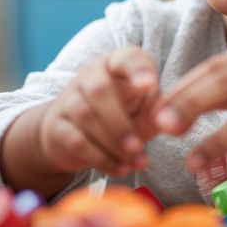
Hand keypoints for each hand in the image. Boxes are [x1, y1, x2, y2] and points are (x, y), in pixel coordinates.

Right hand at [37, 46, 159, 175]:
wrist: (73, 136)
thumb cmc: (121, 115)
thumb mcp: (142, 112)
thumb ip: (156, 113)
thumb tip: (170, 121)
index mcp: (116, 64)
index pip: (125, 57)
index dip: (136, 69)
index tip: (149, 85)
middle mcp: (89, 75)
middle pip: (100, 90)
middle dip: (121, 122)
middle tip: (139, 146)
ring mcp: (69, 98)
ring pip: (86, 116)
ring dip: (113, 143)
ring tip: (135, 162)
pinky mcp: (56, 125)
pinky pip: (76, 140)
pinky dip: (102, 158)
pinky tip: (121, 168)